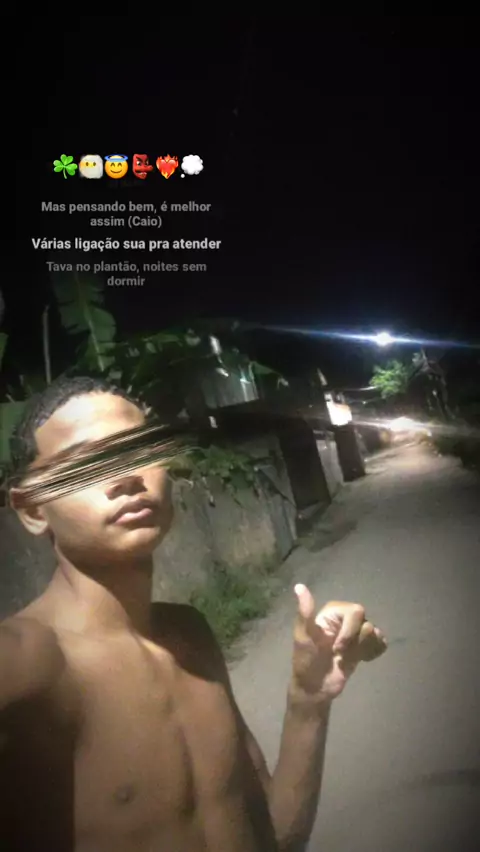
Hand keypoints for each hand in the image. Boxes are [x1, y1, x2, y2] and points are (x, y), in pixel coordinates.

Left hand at [291, 585, 386, 702]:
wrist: (315, 688)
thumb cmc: (306, 662)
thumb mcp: (302, 638)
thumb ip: (304, 613)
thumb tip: (299, 586)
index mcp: (333, 612)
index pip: (356, 611)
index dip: (350, 631)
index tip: (337, 647)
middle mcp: (346, 619)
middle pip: (367, 623)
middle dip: (356, 642)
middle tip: (339, 653)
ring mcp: (356, 633)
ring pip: (375, 633)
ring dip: (363, 649)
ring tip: (348, 657)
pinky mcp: (364, 646)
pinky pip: (381, 642)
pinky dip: (374, 652)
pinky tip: (362, 660)